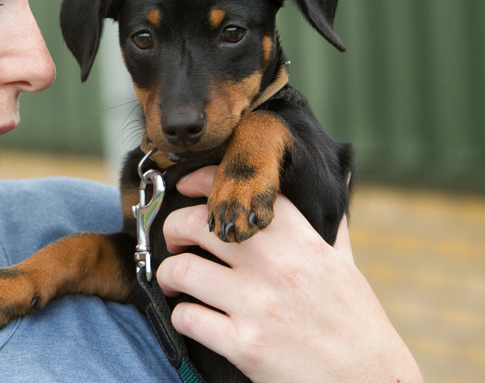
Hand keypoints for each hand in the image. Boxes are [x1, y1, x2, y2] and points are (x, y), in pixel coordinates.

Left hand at [156, 166, 422, 382]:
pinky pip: (187, 317)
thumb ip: (331, 230)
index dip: (204, 181)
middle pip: (196, 224)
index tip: (185, 186)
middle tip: (173, 240)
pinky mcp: (244, 345)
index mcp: (300, 241)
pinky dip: (180, 316)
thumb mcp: (347, 268)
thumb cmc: (358, 326)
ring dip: (168, 274)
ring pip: (182, 269)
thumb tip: (334, 195)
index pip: (244, 190)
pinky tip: (190, 317)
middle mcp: (275, 266)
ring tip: (174, 280)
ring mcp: (256, 305)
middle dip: (172, 228)